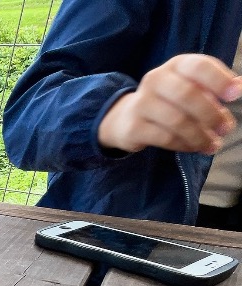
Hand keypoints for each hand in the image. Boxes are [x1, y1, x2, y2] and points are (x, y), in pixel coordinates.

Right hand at [98, 54, 241, 154]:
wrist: (126, 116)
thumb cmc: (167, 100)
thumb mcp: (189, 86)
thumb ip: (212, 87)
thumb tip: (239, 86)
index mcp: (175, 65)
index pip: (199, 66)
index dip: (219, 80)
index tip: (235, 95)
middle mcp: (156, 79)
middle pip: (187, 95)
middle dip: (211, 114)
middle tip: (226, 128)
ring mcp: (142, 103)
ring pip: (176, 121)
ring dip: (199, 135)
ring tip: (212, 145)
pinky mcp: (134, 127)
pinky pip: (165, 138)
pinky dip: (184, 145)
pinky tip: (194, 148)